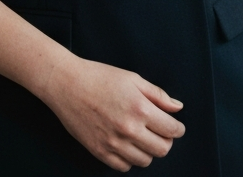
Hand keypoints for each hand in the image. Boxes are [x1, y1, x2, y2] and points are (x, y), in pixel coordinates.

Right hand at [40, 55, 185, 170]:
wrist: (64, 83)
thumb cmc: (97, 76)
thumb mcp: (131, 78)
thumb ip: (158, 94)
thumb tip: (178, 108)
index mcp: (139, 108)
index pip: (172, 130)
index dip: (177, 128)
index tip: (174, 126)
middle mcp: (129, 129)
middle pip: (163, 149)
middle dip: (165, 140)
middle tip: (157, 130)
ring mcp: (114, 143)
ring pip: (145, 160)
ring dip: (147, 149)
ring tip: (139, 135)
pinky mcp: (100, 152)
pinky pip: (125, 166)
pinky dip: (129, 157)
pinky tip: (124, 143)